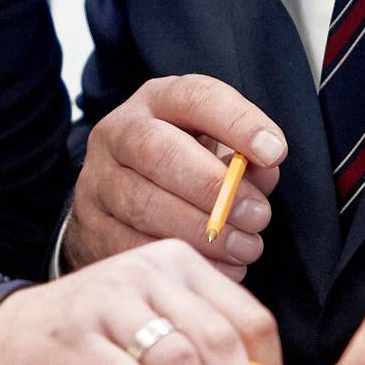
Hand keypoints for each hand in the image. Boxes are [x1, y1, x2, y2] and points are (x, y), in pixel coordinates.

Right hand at [69, 75, 285, 279]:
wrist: (118, 201)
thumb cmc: (184, 167)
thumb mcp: (214, 148)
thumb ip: (243, 157)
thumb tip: (264, 174)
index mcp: (156, 101)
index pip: (195, 96)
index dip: (237, 122)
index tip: (275, 153)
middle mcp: (117, 134)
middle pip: (158, 151)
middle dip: (214, 187)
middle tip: (259, 216)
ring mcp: (97, 182)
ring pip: (144, 204)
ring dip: (203, 231)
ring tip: (245, 247)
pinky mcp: (90, 228)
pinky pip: (133, 248)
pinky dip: (182, 260)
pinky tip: (221, 267)